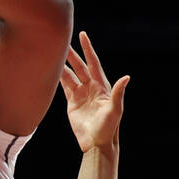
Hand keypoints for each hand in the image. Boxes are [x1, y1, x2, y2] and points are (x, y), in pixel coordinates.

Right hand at [61, 31, 129, 152]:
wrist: (96, 143)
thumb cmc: (108, 127)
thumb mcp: (115, 110)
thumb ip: (118, 92)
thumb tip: (126, 77)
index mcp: (101, 86)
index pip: (93, 63)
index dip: (88, 49)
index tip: (82, 35)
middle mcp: (91, 87)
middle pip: (79, 66)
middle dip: (71, 54)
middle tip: (62, 41)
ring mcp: (81, 94)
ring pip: (70, 75)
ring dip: (62, 64)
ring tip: (53, 53)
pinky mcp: (72, 102)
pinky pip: (64, 86)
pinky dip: (57, 77)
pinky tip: (51, 70)